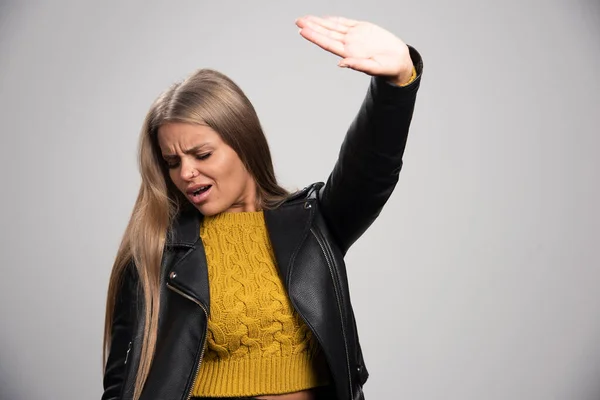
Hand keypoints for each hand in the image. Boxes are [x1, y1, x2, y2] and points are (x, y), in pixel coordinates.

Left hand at [295, 15, 413, 84]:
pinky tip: (325, 19)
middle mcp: (349, 44)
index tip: (302, 31)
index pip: (327, 43)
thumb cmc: (387, 68)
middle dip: (312, 27)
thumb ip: (358, 65)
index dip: (315, 37)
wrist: (399, 61)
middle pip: (327, 33)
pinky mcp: (363, 29)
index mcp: (349, 53)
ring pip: (333, 27)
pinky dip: (335, 20)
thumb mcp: (374, 67)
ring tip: (306, 18)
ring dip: (319, 22)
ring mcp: (355, 36)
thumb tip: (341, 63)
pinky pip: (346, 23)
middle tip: (298, 20)